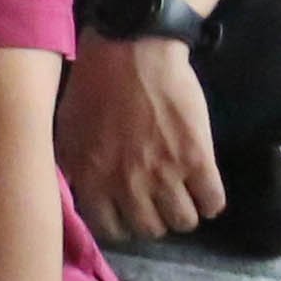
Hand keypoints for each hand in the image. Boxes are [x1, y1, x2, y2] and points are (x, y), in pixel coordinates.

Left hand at [58, 29, 227, 243]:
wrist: (133, 50)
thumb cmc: (94, 84)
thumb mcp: (66, 130)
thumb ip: (73, 167)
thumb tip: (79, 192)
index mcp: (91, 178)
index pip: (109, 229)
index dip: (121, 224)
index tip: (128, 214)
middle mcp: (127, 184)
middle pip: (150, 230)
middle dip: (155, 219)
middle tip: (158, 203)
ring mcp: (165, 174)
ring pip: (183, 222)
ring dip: (185, 213)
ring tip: (184, 197)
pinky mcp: (198, 159)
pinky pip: (213, 203)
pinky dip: (212, 202)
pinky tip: (206, 190)